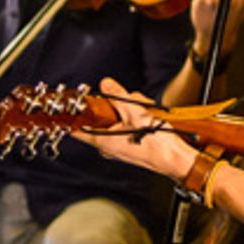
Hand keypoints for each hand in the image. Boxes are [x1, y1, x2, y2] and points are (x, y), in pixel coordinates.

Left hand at [75, 77, 198, 180]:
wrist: (175, 158)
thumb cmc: (156, 142)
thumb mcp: (134, 111)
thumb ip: (117, 96)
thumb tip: (106, 84)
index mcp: (103, 140)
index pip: (77, 128)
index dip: (72, 115)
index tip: (68, 106)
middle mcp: (109, 146)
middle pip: (104, 116)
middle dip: (118, 105)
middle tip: (131, 102)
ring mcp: (121, 146)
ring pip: (119, 119)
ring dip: (132, 110)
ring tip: (146, 112)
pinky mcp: (132, 144)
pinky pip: (129, 126)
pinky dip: (138, 118)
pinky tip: (150, 118)